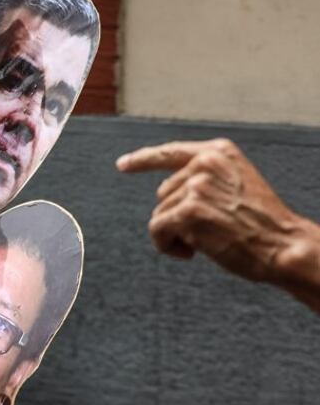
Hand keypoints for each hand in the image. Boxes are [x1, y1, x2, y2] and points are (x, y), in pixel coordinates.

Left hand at [116, 138, 302, 282]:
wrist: (283, 245)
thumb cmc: (262, 223)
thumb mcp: (237, 185)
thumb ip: (205, 179)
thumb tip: (164, 192)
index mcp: (219, 152)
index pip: (171, 152)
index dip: (143, 160)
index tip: (122, 165)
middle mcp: (205, 164)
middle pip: (163, 194)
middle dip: (178, 216)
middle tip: (210, 230)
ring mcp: (195, 187)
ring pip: (159, 215)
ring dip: (176, 234)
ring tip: (208, 240)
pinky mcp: (187, 212)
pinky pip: (156, 231)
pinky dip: (167, 246)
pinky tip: (192, 252)